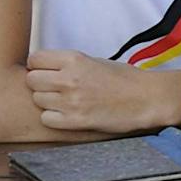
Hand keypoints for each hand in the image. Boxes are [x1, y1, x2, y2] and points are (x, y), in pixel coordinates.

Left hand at [24, 51, 180, 133]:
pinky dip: (54, 118)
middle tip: (56, 89)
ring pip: (37, 99)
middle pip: (31, 80)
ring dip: (48, 102)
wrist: (148, 99)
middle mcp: (69, 78)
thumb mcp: (96, 61)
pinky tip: (69, 114)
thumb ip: (69, 64)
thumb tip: (45, 68)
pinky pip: (46, 118)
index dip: (39, 66)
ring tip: (66, 102)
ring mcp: (71, 100)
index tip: (48, 72)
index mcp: (74, 59)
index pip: (34, 60)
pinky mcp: (75, 120)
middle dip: (41, 84)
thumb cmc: (126, 80)